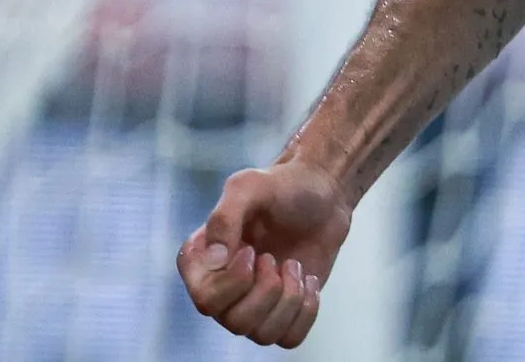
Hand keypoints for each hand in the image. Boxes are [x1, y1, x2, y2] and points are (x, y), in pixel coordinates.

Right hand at [175, 159, 352, 347]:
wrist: (323, 193)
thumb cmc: (281, 186)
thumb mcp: (249, 186)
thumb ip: (225, 217)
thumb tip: (216, 262)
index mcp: (202, 262)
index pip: (205, 299)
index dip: (233, 283)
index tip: (252, 250)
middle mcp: (221, 288)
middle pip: (234, 322)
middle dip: (266, 290)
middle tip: (275, 257)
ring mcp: (251, 303)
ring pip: (261, 335)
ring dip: (288, 299)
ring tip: (294, 266)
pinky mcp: (282, 311)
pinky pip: (288, 339)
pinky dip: (305, 313)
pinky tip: (309, 281)